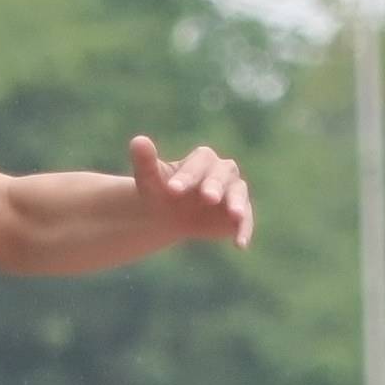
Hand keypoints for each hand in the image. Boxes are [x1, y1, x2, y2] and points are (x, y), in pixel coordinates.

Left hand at [130, 135, 253, 249]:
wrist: (170, 215)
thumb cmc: (161, 193)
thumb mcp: (150, 180)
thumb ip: (145, 162)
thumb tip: (138, 140)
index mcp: (202, 159)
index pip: (198, 163)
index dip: (187, 175)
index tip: (173, 189)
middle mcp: (222, 171)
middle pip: (222, 174)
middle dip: (215, 185)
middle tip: (208, 197)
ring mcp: (234, 191)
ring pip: (239, 193)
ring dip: (237, 203)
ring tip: (234, 215)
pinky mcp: (241, 213)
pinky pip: (245, 220)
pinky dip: (244, 230)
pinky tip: (240, 244)